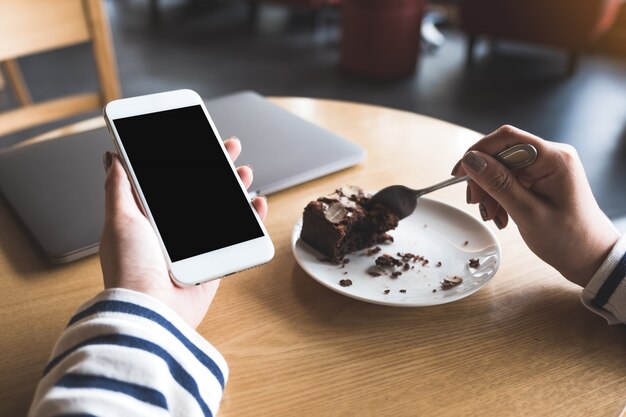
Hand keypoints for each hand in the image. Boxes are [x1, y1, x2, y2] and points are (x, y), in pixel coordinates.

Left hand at [99, 137, 267, 327]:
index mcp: (149, 216)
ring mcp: (194, 245)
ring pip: (221, 208)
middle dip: (216, 165)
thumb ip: (118, 187)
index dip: (187, 158)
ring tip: (244, 171)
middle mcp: (172, 229)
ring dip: (235, 186)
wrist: (151, 310)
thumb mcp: (119, 219)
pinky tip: (256, 203)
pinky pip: (237, 236)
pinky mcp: (212, 262)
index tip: (200, 139)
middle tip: (230, 147)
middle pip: (200, 189)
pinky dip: (251, 219)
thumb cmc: (130, 269)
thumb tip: (112, 157)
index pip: (171, 179)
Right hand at [452, 125, 619, 286]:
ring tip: (492, 216)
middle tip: (476, 204)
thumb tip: (471, 160)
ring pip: (502, 168)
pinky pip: (510, 179)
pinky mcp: (541, 178)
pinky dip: (499, 196)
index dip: (478, 152)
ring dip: (490, 191)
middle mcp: (551, 156)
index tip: (459, 173)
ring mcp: (546, 167)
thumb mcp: (528, 213)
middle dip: (483, 178)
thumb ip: (498, 184)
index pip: (507, 139)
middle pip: (502, 154)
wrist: (590, 257)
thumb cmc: (568, 239)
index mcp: (555, 159)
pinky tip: (501, 215)